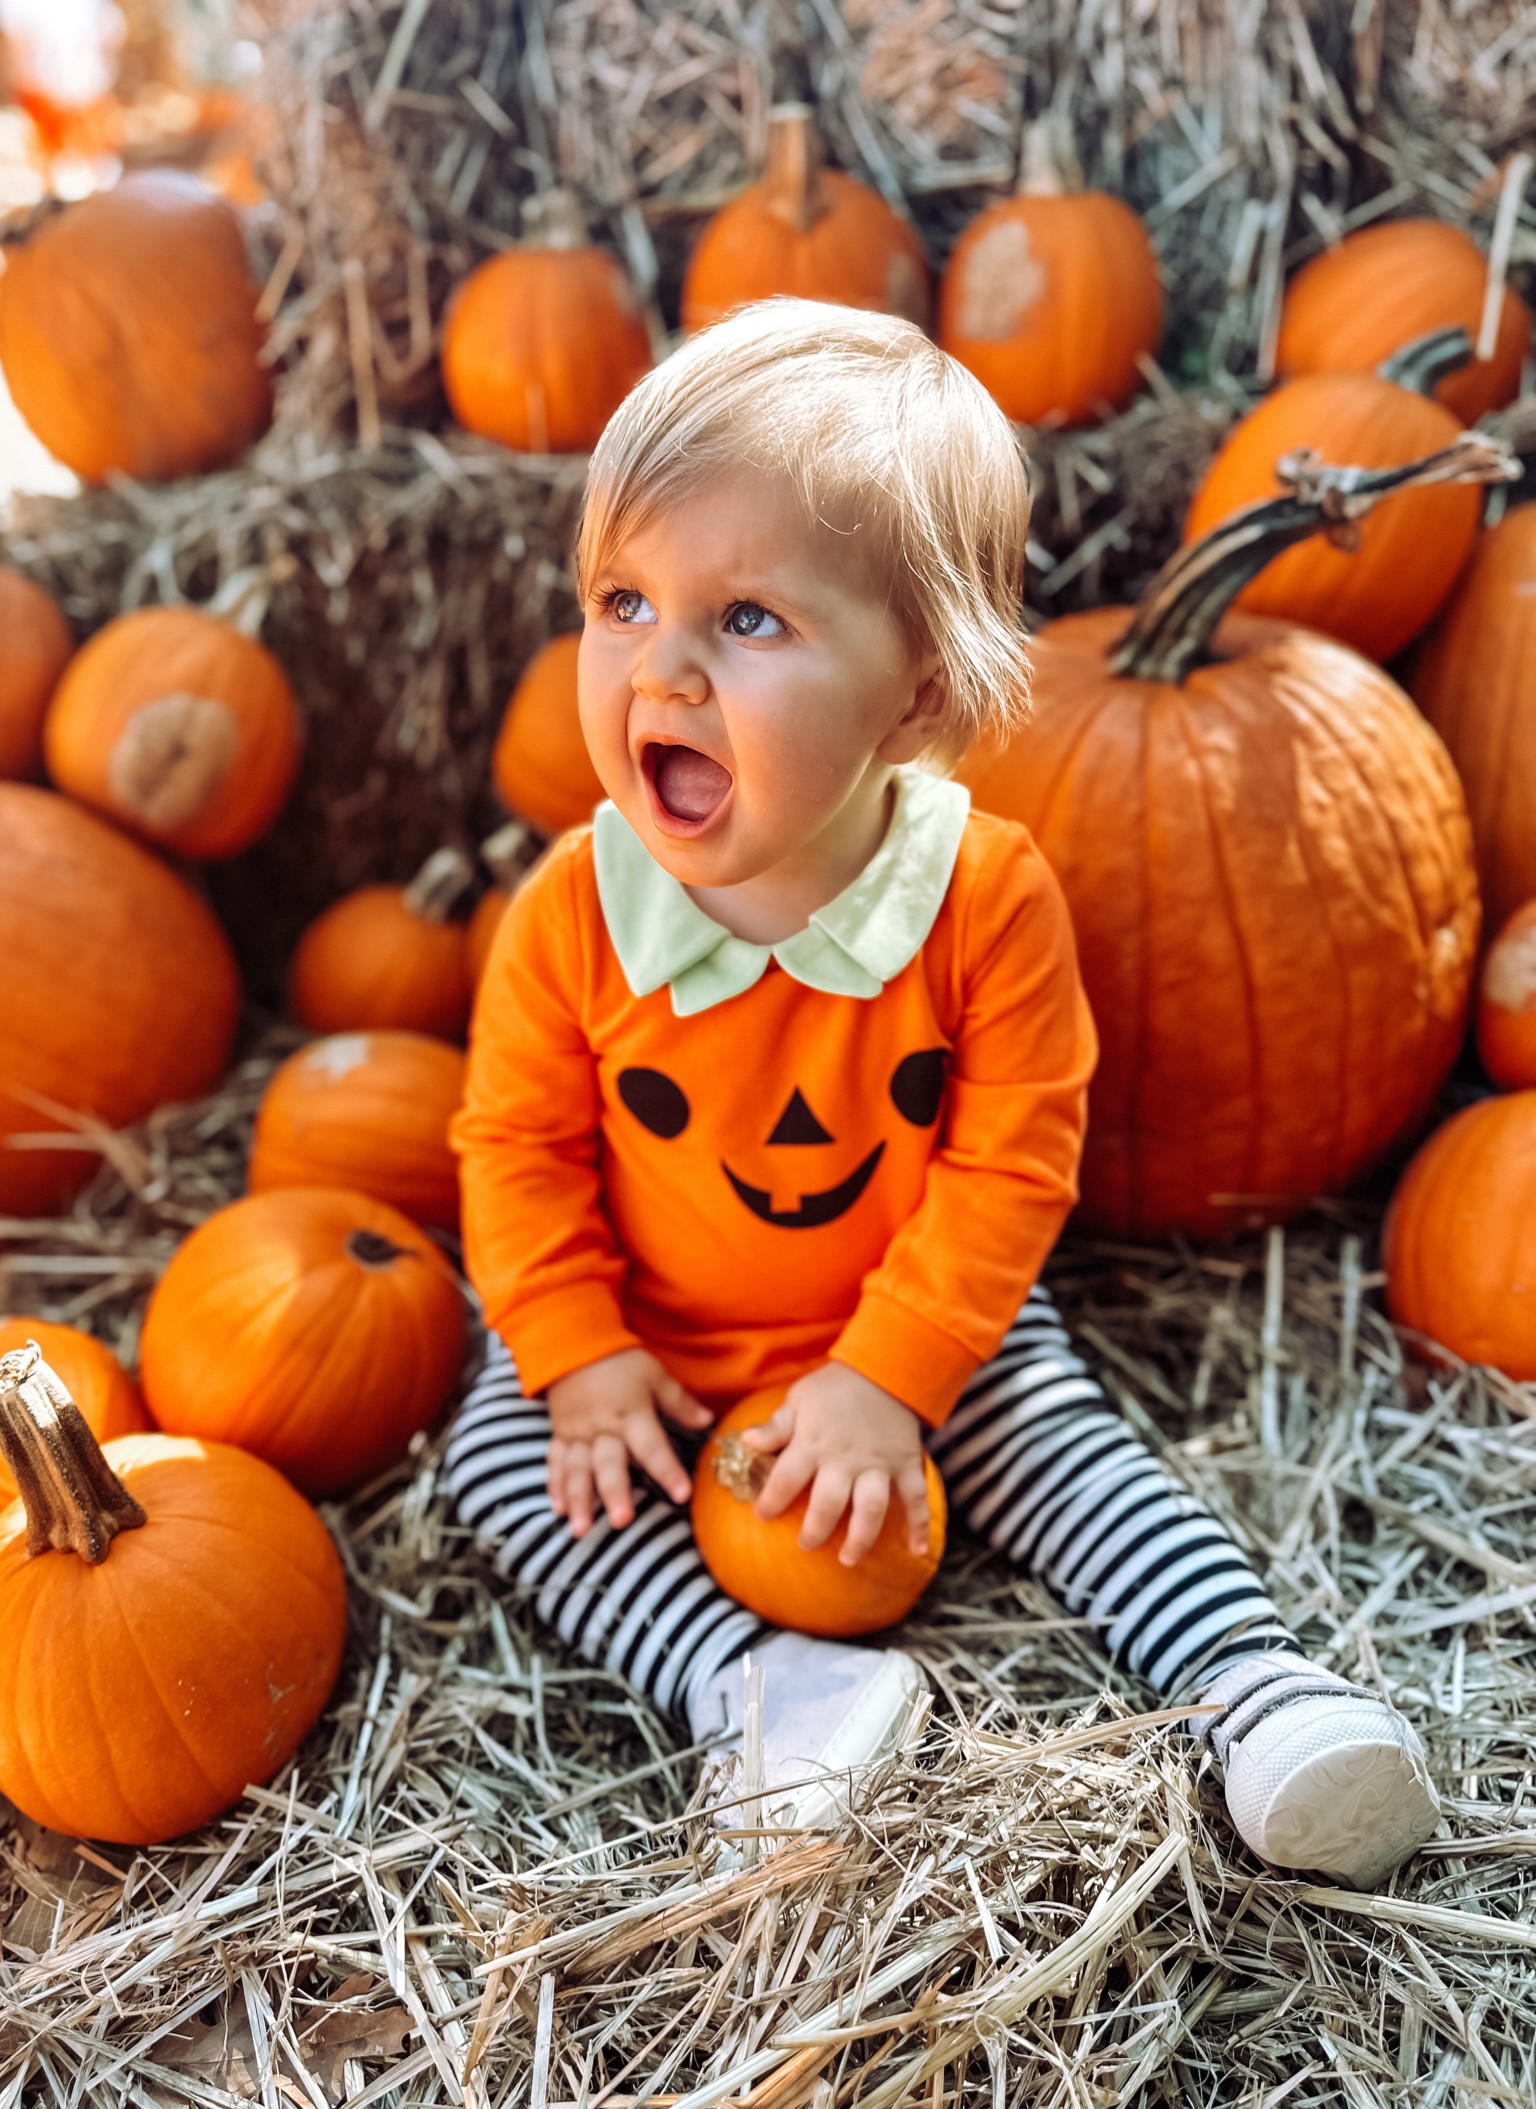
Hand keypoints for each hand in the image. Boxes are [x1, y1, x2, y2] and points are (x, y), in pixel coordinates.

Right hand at [546, 1348, 713, 1537]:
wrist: (575, 1344)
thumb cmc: (620, 1362)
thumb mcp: (655, 1376)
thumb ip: (679, 1403)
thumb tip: (708, 1421)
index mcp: (632, 1414)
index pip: (652, 1446)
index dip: (667, 1470)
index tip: (682, 1495)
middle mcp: (603, 1427)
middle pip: (609, 1463)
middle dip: (614, 1492)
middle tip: (622, 1521)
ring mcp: (578, 1433)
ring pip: (577, 1469)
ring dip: (578, 1499)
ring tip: (581, 1529)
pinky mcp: (560, 1434)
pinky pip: (556, 1462)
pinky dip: (555, 1486)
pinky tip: (559, 1510)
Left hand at [741, 1363, 929, 1566]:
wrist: (886, 1367)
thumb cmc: (835, 1387)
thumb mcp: (799, 1399)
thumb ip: (776, 1426)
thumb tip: (746, 1441)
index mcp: (813, 1443)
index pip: (785, 1479)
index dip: (770, 1501)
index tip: (762, 1515)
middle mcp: (845, 1458)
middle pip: (828, 1504)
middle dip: (814, 1531)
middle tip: (805, 1544)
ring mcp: (878, 1464)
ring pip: (870, 1509)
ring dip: (860, 1537)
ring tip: (848, 1558)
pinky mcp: (906, 1463)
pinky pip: (916, 1498)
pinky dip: (920, 1525)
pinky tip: (919, 1551)